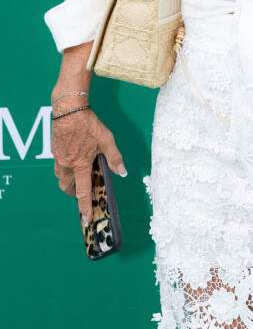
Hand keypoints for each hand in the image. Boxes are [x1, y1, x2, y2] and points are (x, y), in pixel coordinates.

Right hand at [52, 107, 125, 224]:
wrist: (69, 109)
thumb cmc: (89, 123)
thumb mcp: (106, 139)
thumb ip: (114, 157)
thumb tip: (122, 172)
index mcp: (80, 164)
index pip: (82, 192)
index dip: (84, 207)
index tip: (85, 219)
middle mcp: (66, 164)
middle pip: (67, 188)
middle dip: (75, 194)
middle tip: (83, 194)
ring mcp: (58, 158)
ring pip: (61, 177)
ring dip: (69, 181)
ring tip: (79, 177)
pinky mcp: (54, 150)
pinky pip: (58, 165)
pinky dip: (65, 168)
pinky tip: (73, 159)